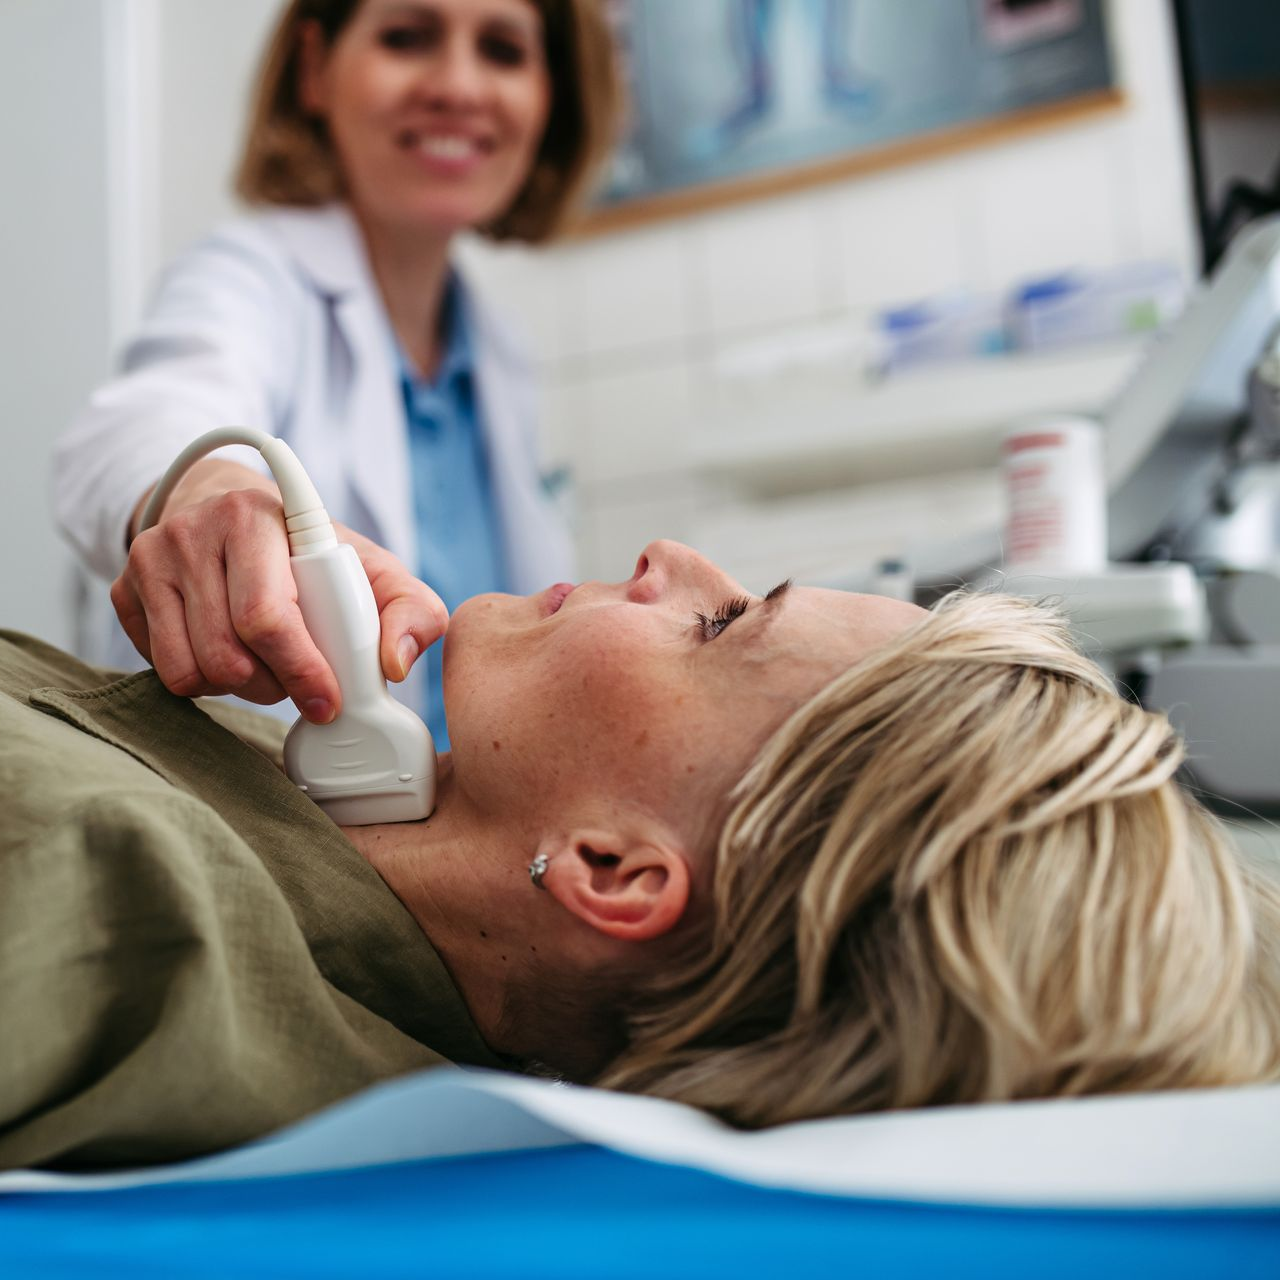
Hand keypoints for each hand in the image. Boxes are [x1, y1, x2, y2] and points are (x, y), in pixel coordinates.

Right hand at [112, 464, 447, 721]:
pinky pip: (163, 671)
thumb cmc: (311, 555)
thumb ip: (413, 611)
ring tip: (266, 666)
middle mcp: (193, 532)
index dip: (301, 669)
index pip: (267, 616)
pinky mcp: (123, 590)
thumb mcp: (374, 570)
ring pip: (192, 670)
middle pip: (229, 654)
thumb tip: (395, 663)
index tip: (329, 700)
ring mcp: (150, 560)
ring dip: (239, 687)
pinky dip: (203, 680)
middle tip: (299, 680)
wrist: (230, 514)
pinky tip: (230, 655)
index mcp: (255, 518)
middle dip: (274, 685)